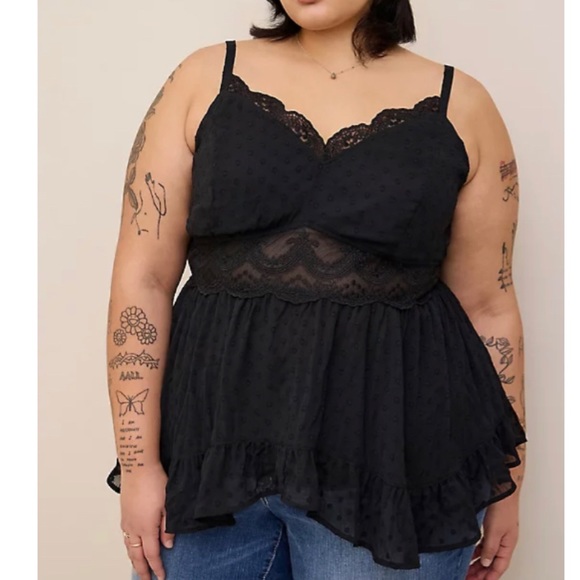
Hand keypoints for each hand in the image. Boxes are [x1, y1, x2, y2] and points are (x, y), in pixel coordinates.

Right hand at [120, 463, 173, 579]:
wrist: (138, 467)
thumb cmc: (155, 481)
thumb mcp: (168, 505)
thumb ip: (168, 527)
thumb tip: (168, 544)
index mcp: (146, 528)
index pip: (152, 555)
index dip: (157, 568)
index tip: (161, 577)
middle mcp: (134, 528)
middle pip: (137, 556)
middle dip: (142, 570)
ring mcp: (127, 521)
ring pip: (128, 548)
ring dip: (134, 560)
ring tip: (139, 567)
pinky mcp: (124, 514)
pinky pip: (125, 537)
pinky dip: (128, 547)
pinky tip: (131, 546)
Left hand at [466, 494, 519, 578]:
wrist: (500, 487)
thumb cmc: (502, 506)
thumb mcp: (495, 530)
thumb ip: (490, 548)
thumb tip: (485, 563)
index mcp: (508, 544)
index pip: (499, 566)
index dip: (489, 577)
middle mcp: (503, 541)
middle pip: (492, 562)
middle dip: (481, 572)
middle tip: (468, 578)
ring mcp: (497, 533)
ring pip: (487, 554)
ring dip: (478, 563)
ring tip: (467, 570)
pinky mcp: (491, 526)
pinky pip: (484, 544)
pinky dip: (477, 551)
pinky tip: (470, 554)